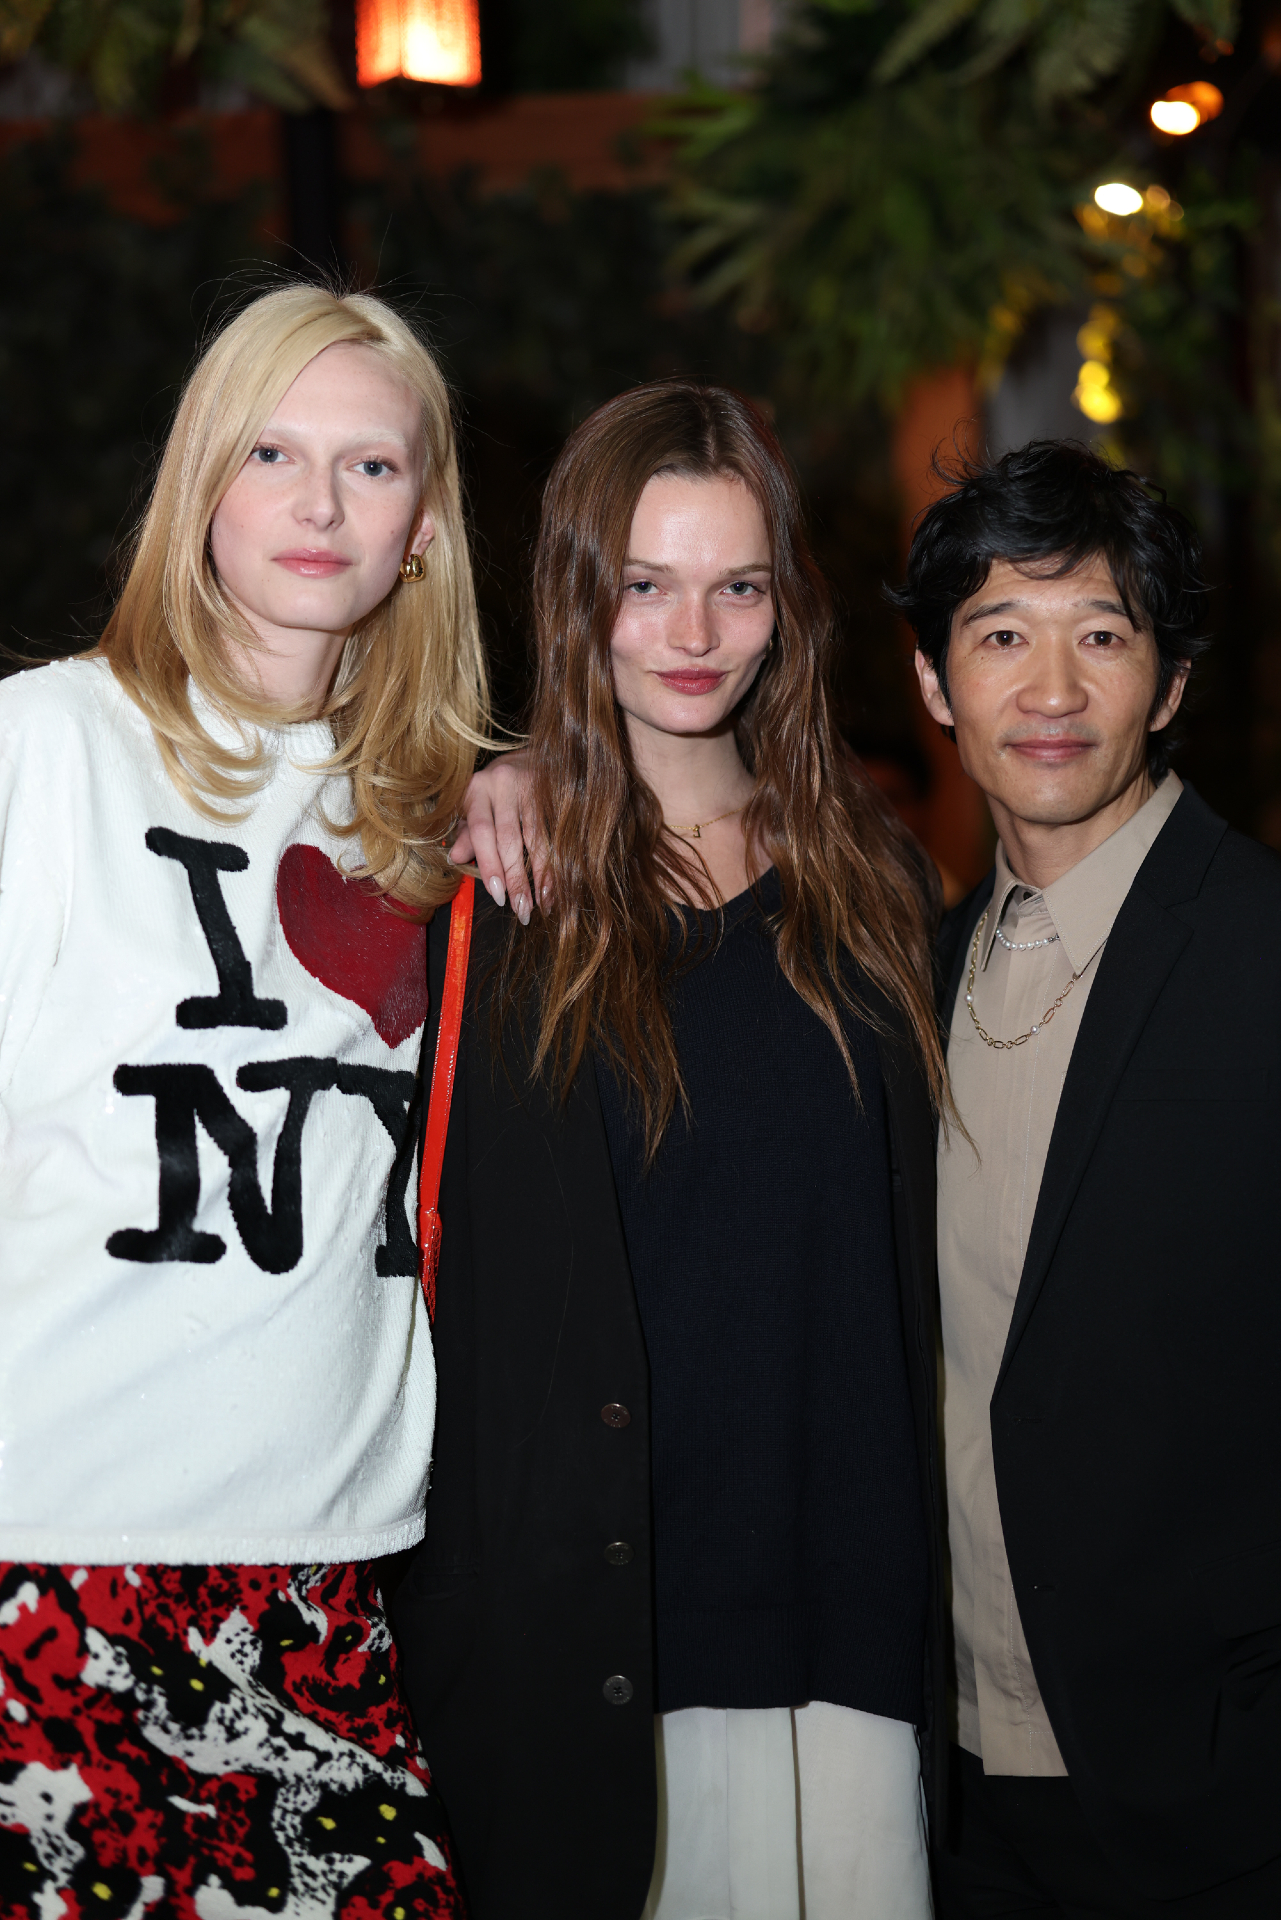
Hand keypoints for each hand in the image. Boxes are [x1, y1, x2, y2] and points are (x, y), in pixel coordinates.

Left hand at [449, 750, 540, 924]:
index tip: (498, 896)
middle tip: (521, 910)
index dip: (490, 866)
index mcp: (477, 788)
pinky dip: (557, 863)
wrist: (531, 755)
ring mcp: (532, 786)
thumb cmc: (496, 789)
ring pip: (538, 839)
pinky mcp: (555, 792)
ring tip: (543, 904)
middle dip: (516, 879)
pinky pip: (556, 835)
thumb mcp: (474, 806)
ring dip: (541, 876)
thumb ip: (466, 833)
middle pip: (510, 839)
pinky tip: (558, 885)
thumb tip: (456, 858)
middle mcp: (503, 784)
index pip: (482, 832)